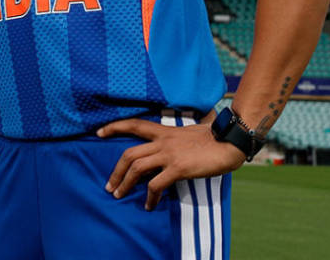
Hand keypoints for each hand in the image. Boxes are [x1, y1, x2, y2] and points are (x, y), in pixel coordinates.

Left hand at [97, 115, 244, 209]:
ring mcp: (169, 154)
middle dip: (115, 171)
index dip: (114, 127)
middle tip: (109, 186)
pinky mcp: (178, 168)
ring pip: (136, 168)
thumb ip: (175, 139)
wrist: (231, 140)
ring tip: (119, 195)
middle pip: (129, 154)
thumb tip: (168, 150)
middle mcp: (163, 142)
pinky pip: (156, 184)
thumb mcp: (188, 132)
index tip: (98, 132)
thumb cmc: (215, 138)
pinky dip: (149, 196)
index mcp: (164, 131)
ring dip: (124, 184)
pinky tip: (149, 205)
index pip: (133, 124)